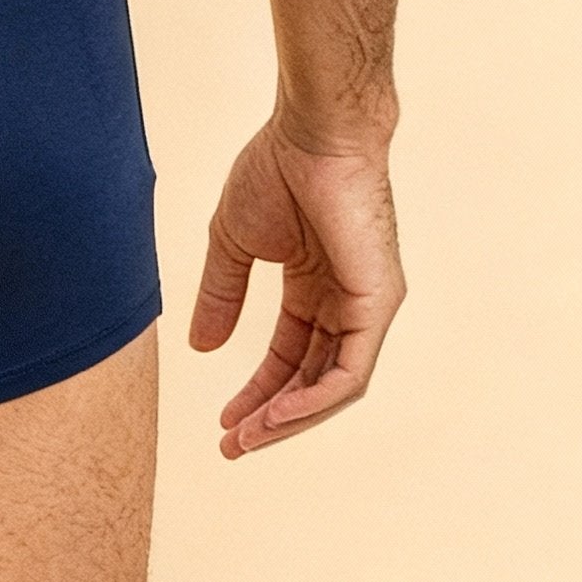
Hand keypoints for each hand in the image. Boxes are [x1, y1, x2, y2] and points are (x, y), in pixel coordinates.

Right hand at [189, 125, 404, 457]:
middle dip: (271, 416)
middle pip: (312, 377)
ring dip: (289, 419)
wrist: (311, 134)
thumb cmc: (278, 170)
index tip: (223, 422)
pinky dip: (313, 400)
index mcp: (317, 285)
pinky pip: (350, 372)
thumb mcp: (233, 244)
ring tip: (247, 439)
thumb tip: (201, 349)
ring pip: (334, 386)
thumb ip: (221, 296)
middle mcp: (348, 301)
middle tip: (232, 446)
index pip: (289, 355)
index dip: (256, 391)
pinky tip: (276, 416)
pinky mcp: (379, 304)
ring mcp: (369, 305)